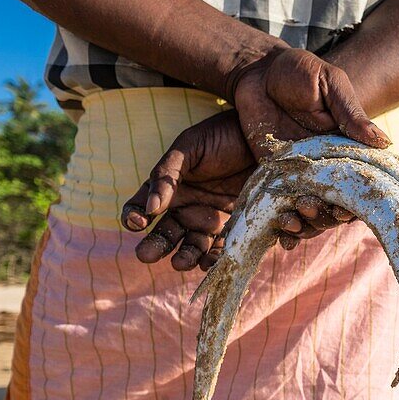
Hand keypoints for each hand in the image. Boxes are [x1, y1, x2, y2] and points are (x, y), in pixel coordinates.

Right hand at [121, 111, 252, 270]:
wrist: (264, 136)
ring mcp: (210, 220)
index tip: (137, 222)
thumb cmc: (221, 137)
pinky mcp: (236, 228)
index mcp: (168, 189)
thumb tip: (150, 209)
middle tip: (147, 255)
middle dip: (155, 247)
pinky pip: (223, 249)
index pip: (141, 208)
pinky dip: (215, 259)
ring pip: (192, 246)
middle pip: (165, 234)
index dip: (134, 216)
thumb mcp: (189, 148)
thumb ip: (167, 175)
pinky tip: (208, 263)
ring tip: (180, 263)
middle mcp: (186, 208)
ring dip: (185, 257)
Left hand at [227, 47, 389, 240]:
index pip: (361, 181)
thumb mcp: (330, 85)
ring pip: (310, 210)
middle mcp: (326, 165)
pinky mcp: (272, 174)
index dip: (360, 201)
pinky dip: (282, 226)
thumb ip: (350, 113)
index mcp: (346, 146)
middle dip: (327, 215)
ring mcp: (299, 172)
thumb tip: (383, 142)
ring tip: (291, 222)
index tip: (349, 209)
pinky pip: (281, 205)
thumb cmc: (300, 72)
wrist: (258, 71)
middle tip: (312, 208)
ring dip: (305, 224)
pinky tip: (280, 236)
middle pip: (336, 203)